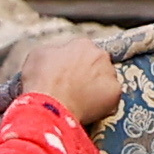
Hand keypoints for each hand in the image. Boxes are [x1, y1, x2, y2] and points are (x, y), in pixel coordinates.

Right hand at [9, 31, 123, 127]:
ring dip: (97, 88)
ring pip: (106, 80)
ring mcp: (110, 74)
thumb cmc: (40, 81)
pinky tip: (88, 108)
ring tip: (81, 101)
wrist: (49, 106)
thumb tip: (58, 56)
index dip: (73, 63)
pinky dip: (102, 103)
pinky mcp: (115, 93)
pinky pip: (111, 97)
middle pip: (97, 63)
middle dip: (88, 74)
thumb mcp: (38, 55)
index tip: (67, 74)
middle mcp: (100, 55)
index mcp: (82, 44)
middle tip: (75, 88)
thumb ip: (53, 51)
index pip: (82, 51)